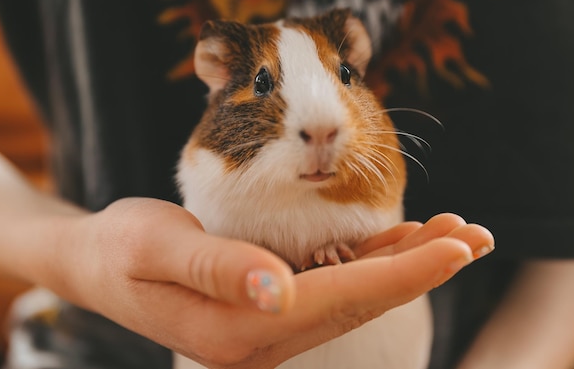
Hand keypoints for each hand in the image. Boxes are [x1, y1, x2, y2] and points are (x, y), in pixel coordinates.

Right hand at [58, 198, 492, 368]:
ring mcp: (268, 328)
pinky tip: (395, 243)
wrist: (98, 262)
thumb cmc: (121, 247)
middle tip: (475, 236)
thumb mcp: (156, 246)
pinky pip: (332, 289)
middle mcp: (263, 338)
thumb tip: (280, 290)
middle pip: (360, 300)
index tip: (457, 247)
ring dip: (402, 266)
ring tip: (450, 236)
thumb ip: (218, 269)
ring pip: (353, 296)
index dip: (404, 270)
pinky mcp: (269, 309)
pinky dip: (368, 265)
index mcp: (241, 328)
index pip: (343, 297)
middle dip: (420, 268)